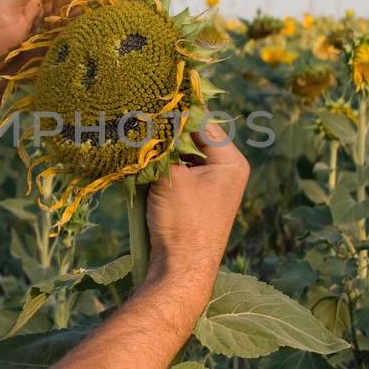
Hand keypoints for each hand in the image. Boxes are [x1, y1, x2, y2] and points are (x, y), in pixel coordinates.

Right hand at [144, 120, 249, 287]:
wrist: (180, 272)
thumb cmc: (183, 223)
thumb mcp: (172, 177)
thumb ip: (163, 144)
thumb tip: (150, 114)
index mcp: (231, 162)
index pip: (204, 122)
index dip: (178, 110)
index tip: (153, 96)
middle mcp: (226, 171)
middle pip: (193, 137)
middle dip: (167, 130)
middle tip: (140, 115)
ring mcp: (211, 186)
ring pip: (182, 154)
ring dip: (161, 149)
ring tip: (137, 135)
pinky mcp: (194, 199)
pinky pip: (177, 171)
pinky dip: (160, 165)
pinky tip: (140, 160)